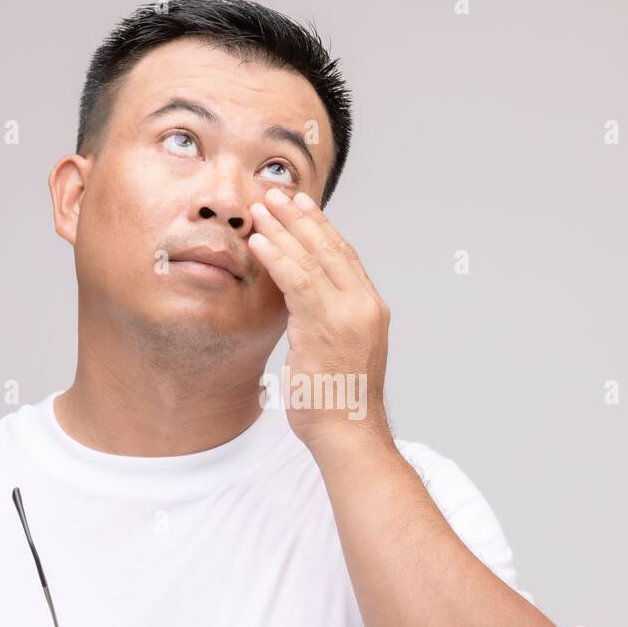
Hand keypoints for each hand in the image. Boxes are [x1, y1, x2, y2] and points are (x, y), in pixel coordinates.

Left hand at [248, 187, 392, 455]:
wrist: (349, 433)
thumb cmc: (338, 403)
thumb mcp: (338, 353)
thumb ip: (324, 323)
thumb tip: (302, 308)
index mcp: (370, 309)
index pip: (345, 256)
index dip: (321, 228)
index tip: (301, 206)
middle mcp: (364, 304)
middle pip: (330, 247)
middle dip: (301, 217)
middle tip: (277, 192)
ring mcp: (348, 313)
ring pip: (312, 258)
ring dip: (282, 229)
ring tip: (259, 208)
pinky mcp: (324, 324)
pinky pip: (296, 280)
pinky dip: (275, 257)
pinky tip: (257, 242)